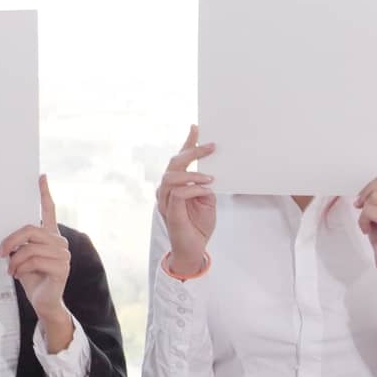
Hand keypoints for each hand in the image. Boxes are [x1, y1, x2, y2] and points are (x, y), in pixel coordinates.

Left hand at [0, 176, 73, 348]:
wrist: (43, 301)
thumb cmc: (31, 277)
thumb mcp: (21, 257)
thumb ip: (18, 244)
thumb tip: (4, 237)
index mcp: (50, 236)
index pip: (49, 210)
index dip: (44, 193)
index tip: (40, 177)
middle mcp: (59, 242)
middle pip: (31, 229)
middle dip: (11, 240)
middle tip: (0, 253)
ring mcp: (63, 254)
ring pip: (30, 247)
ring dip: (14, 260)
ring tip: (10, 269)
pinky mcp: (62, 267)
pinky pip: (34, 260)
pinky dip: (20, 268)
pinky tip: (17, 274)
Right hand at [156, 124, 216, 276]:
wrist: (194, 249)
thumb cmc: (198, 224)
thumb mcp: (207, 200)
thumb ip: (204, 186)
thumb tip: (209, 173)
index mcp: (175, 185)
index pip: (179, 160)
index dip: (187, 142)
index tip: (196, 127)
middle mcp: (167, 190)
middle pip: (174, 163)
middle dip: (192, 151)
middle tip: (211, 147)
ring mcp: (166, 201)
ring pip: (172, 176)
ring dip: (193, 174)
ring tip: (210, 178)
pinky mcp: (170, 212)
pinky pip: (178, 194)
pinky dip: (193, 189)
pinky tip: (205, 190)